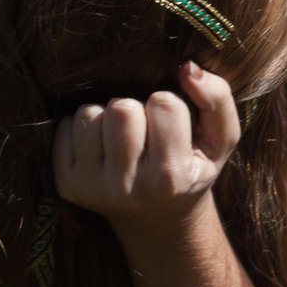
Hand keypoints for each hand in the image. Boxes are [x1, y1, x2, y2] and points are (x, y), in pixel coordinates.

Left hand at [54, 62, 241, 231]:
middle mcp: (128, 188)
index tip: (172, 125)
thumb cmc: (192, 167)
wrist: (157, 219)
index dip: (169, 104)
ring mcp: (92, 188)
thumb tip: (186, 67)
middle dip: (134, 108)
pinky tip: (102, 147)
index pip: (165, 104)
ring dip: (106, 117)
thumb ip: (217, 99)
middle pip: (121, 109)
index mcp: (170, 177)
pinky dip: (84, 129)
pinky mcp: (67, 184)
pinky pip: (66, 128)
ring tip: (122, 137)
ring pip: (89, 115)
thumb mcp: (220, 140)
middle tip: (144, 128)